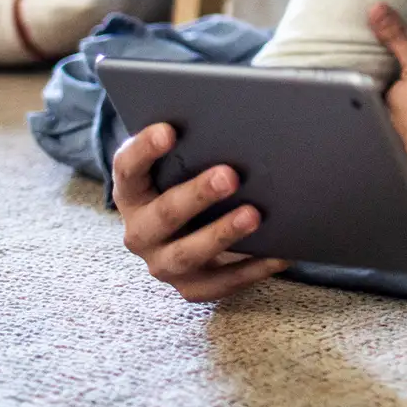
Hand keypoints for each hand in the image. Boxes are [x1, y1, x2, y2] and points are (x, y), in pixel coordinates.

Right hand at [112, 122, 287, 302]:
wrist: (180, 234)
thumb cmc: (185, 183)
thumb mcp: (179, 164)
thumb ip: (192, 146)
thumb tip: (236, 119)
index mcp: (132, 192)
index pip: (128, 167)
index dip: (145, 148)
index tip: (169, 130)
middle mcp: (140, 232)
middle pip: (164, 215)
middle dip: (197, 195)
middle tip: (229, 175)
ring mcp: (162, 263)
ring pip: (188, 254)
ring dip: (222, 234)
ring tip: (254, 215)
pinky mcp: (190, 287)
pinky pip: (220, 284)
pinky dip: (251, 270)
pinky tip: (279, 254)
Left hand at [368, 4, 406, 179]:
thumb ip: (396, 39)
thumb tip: (374, 9)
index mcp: (380, 105)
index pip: (371, 94)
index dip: (376, 87)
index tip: (384, 79)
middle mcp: (385, 130)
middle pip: (383, 115)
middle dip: (390, 110)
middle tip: (405, 101)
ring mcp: (401, 151)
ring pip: (399, 136)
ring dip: (405, 131)